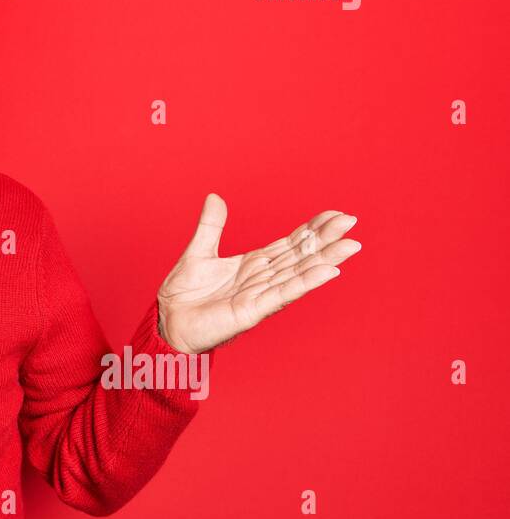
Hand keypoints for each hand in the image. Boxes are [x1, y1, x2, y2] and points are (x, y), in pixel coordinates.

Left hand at [157, 194, 360, 353]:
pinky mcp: (252, 311)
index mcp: (253, 264)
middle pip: (300, 256)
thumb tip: (215, 197)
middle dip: (326, 239)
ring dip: (325, 259)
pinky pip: (283, 294)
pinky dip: (306, 282)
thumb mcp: (198, 252)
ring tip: (351, 245)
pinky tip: (329, 271)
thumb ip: (211, 226)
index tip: (335, 215)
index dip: (312, 230)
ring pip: (298, 273)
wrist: (167, 322)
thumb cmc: (183, 295)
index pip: (289, 244)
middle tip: (352, 222)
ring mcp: (260, 296)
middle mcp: (262, 279)